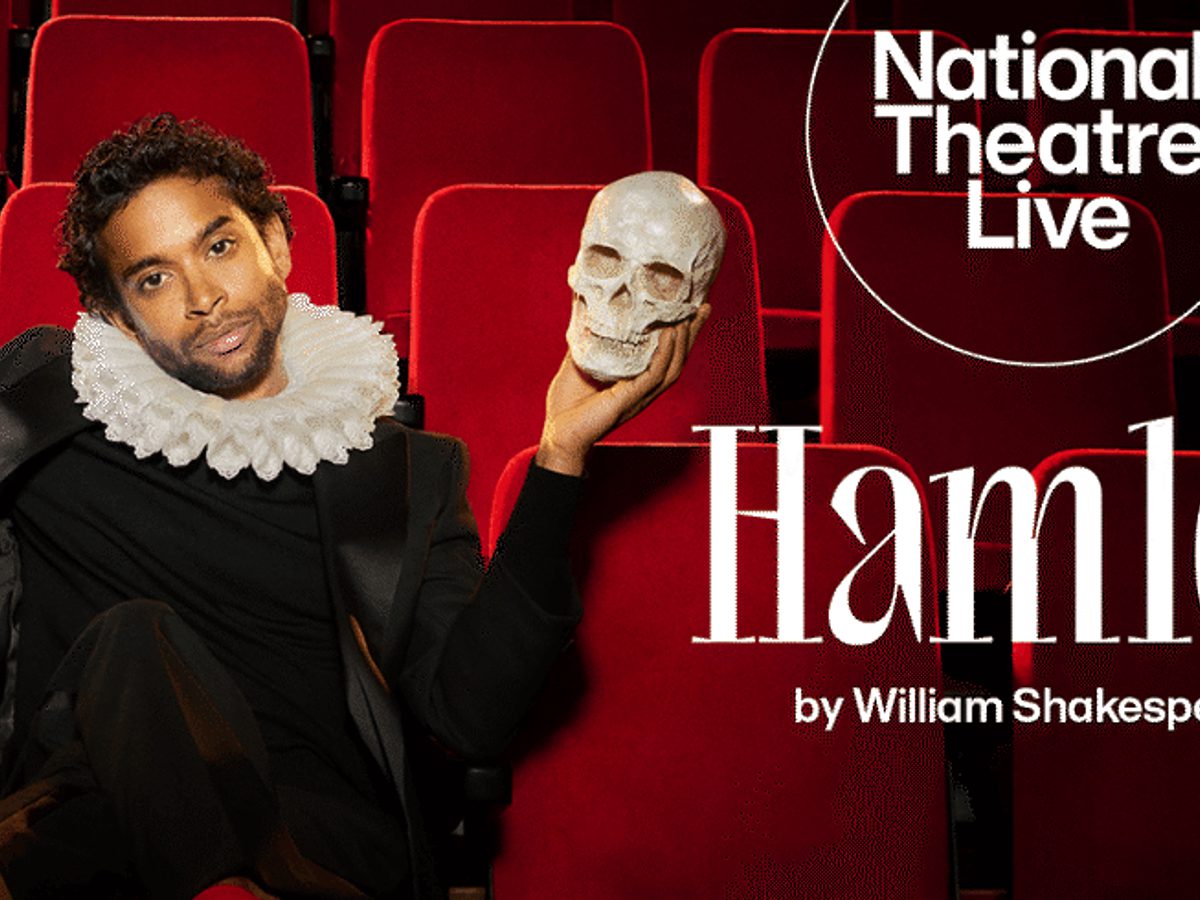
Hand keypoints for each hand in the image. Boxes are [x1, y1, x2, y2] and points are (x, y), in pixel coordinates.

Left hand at [535, 304, 710, 474]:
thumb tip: (585, 312)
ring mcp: (639, 395)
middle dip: (691, 334)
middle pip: (677, 359)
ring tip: (688, 317)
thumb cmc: (566, 406)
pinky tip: (669, 334)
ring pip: (672, 367)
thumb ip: (586, 341)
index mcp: (635, 381)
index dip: (678, 333)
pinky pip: (654, 375)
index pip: (665, 355)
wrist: (557, 434)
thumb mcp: (578, 363)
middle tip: (703, 308)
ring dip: (683, 342)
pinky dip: (664, 354)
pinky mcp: (629, 399)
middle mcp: (643, 389)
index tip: (687, 308)